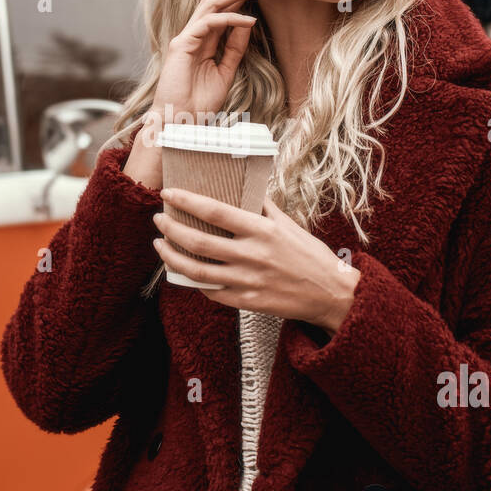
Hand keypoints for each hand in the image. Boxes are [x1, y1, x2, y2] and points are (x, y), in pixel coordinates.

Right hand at [141, 0, 263, 145]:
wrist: (179, 122)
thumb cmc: (199, 102)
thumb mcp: (225, 71)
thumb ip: (235, 48)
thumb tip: (248, 24)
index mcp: (203, 40)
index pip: (222, 9)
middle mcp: (193, 34)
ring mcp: (186, 37)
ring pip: (212, 5)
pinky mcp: (182, 44)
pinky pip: (209, 23)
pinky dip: (230, 19)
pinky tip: (248, 19)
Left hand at [151, 186, 359, 333]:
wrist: (331, 293)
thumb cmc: (311, 255)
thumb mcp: (289, 224)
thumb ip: (264, 207)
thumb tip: (244, 187)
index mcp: (262, 231)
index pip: (216, 212)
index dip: (187, 201)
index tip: (169, 192)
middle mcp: (252, 256)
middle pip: (199, 242)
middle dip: (171, 229)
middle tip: (158, 219)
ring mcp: (248, 282)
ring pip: (198, 271)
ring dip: (172, 257)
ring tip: (160, 245)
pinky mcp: (248, 302)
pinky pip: (212, 292)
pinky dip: (194, 281)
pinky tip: (185, 271)